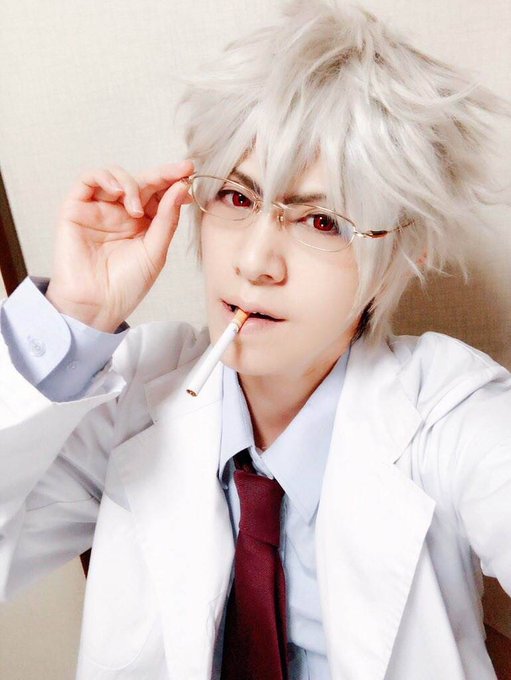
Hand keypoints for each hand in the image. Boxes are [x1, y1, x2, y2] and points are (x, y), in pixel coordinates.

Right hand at [45, 160, 194, 331]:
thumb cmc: (127, 286)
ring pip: (115, 176)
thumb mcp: (156, 251)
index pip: (158, 194)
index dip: (173, 181)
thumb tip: (180, 188)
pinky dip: (105, 178)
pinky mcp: (76, 209)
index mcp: (143, 224)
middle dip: (161, 174)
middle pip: (141, 182)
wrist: (98, 305)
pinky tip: (118, 192)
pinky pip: (88, 180)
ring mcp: (99, 210)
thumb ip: (167, 219)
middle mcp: (121, 214)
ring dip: (131, 182)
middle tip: (178, 171)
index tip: (189, 172)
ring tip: (137, 206)